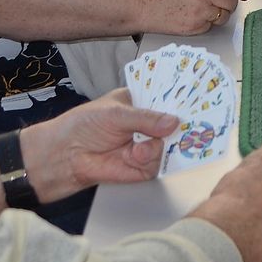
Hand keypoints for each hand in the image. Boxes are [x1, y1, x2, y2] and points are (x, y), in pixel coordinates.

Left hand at [20, 90, 178, 202]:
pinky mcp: (143, 167)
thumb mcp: (115, 114)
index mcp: (139, 102)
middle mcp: (146, 124)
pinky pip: (159, 163)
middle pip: (174, 122)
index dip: (181, 97)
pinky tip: (137, 155)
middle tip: (191, 121)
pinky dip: (150, 159)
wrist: (63, 158)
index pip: (166, 98)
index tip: (198, 94)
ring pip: (169, 144)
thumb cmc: (82, 126)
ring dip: (158, 145)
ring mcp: (146, 145)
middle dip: (182, 123)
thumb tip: (173, 122)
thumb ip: (145, 118)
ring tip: (141, 146)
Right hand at [136, 0, 248, 33]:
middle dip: (231, 3)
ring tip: (205, 12)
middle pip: (232, 0)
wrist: (139, 3)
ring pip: (224, 15)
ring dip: (220, 15)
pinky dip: (206, 24)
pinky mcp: (195, 26)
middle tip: (225, 5)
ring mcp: (200, 10)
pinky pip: (211, 26)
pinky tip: (193, 18)